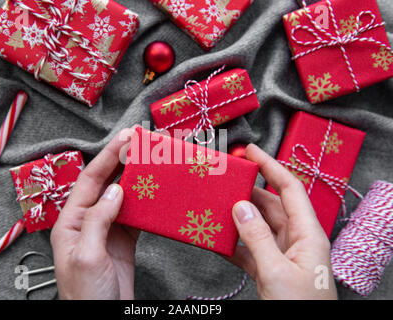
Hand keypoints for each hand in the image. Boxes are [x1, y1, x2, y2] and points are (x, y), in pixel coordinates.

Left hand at [51, 128, 138, 299]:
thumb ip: (98, 220)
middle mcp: (88, 222)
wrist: (104, 319)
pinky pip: (135, 214)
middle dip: (122, 160)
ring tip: (150, 161)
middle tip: (140, 141)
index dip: (108, 157)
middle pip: (107, 183)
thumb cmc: (86, 296)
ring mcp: (107, 230)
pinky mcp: (123, 239)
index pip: (90, 180)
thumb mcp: (87, 256)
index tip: (124, 139)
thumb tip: (115, 190)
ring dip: (136, 178)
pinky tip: (154, 192)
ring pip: (123, 196)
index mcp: (70, 223)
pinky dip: (146, 201)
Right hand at [228, 144, 336, 299]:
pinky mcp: (270, 269)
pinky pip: (249, 248)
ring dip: (238, 218)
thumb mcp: (277, 271)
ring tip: (216, 205)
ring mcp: (282, 254)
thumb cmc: (300, 307)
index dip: (270, 166)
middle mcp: (296, 239)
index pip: (289, 189)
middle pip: (271, 205)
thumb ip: (257, 238)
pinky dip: (233, 243)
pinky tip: (217, 238)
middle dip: (248, 192)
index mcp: (307, 234)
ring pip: (258, 226)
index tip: (250, 151)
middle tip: (226, 179)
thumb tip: (239, 208)